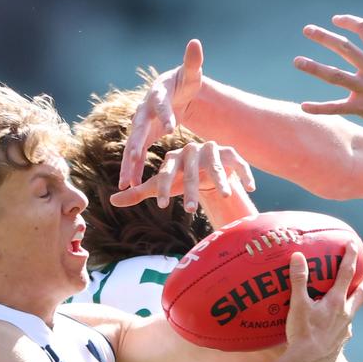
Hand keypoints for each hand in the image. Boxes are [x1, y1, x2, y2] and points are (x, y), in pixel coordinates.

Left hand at [110, 139, 254, 211]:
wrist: (205, 170)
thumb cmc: (180, 179)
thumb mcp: (159, 186)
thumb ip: (138, 193)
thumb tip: (112, 200)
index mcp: (173, 158)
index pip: (165, 173)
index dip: (163, 189)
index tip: (163, 207)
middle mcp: (191, 151)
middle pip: (190, 172)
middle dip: (191, 191)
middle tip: (190, 211)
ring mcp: (212, 150)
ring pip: (215, 166)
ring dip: (220, 180)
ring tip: (225, 195)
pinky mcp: (230, 153)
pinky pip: (238, 162)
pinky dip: (244, 173)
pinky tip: (250, 187)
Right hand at [119, 39, 205, 192]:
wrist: (174, 91)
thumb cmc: (185, 82)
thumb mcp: (192, 74)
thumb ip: (193, 63)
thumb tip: (195, 43)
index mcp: (158, 94)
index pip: (161, 104)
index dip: (164, 114)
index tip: (171, 127)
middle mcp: (145, 110)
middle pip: (139, 129)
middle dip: (136, 146)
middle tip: (135, 160)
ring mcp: (142, 125)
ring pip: (132, 147)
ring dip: (129, 166)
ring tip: (126, 184)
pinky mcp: (143, 137)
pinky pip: (136, 156)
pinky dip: (132, 171)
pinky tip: (130, 187)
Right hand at [282, 242, 362, 361]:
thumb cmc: (303, 334)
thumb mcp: (297, 305)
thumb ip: (298, 280)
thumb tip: (297, 256)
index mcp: (337, 302)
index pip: (347, 273)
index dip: (349, 257)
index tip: (352, 244)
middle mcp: (346, 315)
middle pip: (362, 294)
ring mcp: (345, 330)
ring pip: (353, 313)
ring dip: (354, 304)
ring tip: (351, 301)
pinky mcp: (340, 344)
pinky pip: (344, 330)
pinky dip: (342, 324)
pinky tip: (335, 328)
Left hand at [293, 8, 362, 133]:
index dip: (349, 21)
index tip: (335, 20)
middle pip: (345, 48)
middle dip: (324, 37)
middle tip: (307, 29)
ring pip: (336, 76)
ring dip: (315, 68)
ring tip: (297, 61)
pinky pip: (338, 108)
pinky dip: (320, 108)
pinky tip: (303, 106)